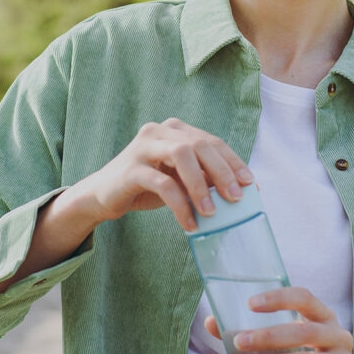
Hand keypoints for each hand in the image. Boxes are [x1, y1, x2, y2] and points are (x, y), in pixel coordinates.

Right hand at [79, 118, 253, 230]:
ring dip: (201, 185)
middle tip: (236, 199)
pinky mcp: (131, 169)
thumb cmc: (146, 185)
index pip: (211, 141)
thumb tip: (241, 189)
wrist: (103, 195)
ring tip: (211, 212)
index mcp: (175, 129)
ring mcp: (143, 147)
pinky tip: (189, 223)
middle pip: (199, 145)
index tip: (250, 184)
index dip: (233, 162)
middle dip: (222, 171)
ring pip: (182, 156)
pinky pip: (162, 184)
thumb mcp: (179, 179)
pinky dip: (180, 204)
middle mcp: (159, 131)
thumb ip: (203, 178)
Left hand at [204, 286, 353, 353]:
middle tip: (239, 342)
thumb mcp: (289, 339)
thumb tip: (211, 322)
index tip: (249, 304)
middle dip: (269, 337)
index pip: (304, 297)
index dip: (278, 299)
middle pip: (305, 331)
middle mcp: (338, 335)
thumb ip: (252, 330)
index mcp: (324, 315)